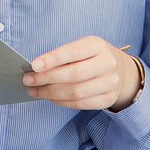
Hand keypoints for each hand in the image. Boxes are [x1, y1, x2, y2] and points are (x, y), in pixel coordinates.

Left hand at [23, 36, 142, 111]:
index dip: (52, 59)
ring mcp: (110, 83)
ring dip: (50, 93)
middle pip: (73, 75)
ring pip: (76, 92)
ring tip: (35, 91)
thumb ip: (63, 56)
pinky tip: (50, 98)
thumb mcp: (82, 48)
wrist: (121, 71)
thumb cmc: (92, 57)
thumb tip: (36, 69)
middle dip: (46, 79)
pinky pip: (80, 104)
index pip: (72, 52)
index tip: (33, 65)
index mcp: (98, 45)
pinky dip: (61, 102)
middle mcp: (107, 64)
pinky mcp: (108, 99)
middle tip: (28, 80)